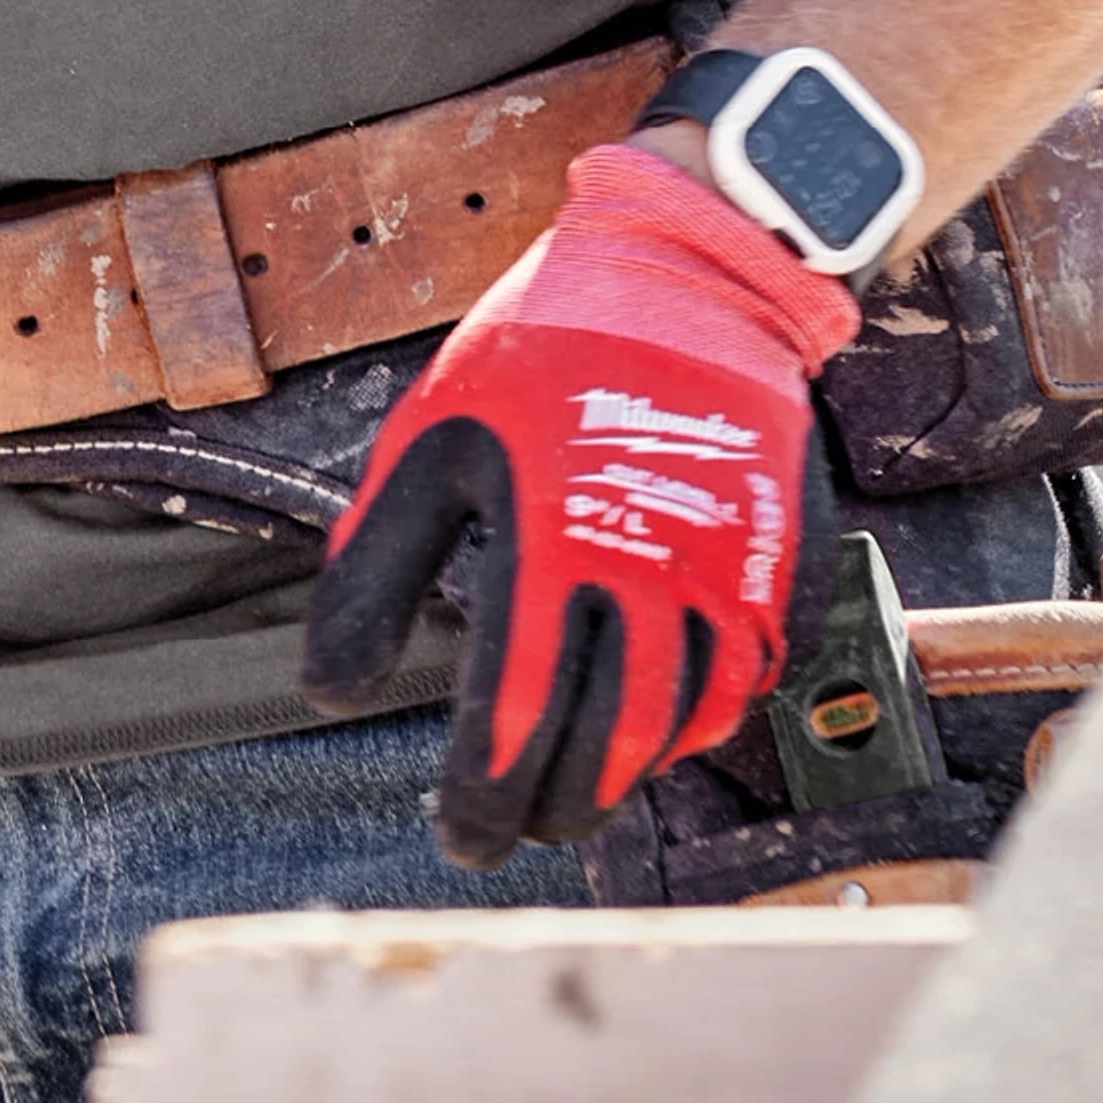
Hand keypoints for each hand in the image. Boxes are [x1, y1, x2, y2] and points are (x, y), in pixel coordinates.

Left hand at [302, 143, 856, 865]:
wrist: (688, 268)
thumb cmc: (544, 346)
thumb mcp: (433, 436)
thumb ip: (376, 566)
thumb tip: (324, 690)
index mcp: (552, 534)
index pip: (515, 708)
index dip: (483, 788)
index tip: (460, 835)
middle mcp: (648, 563)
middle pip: (602, 737)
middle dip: (549, 801)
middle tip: (510, 829)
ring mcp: (726, 566)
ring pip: (679, 720)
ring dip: (622, 777)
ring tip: (573, 794)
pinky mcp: (778, 557)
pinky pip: (744, 676)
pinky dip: (696, 722)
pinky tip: (653, 731)